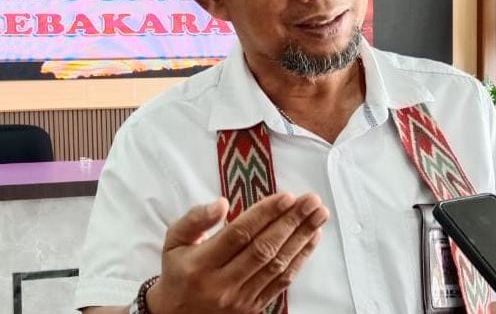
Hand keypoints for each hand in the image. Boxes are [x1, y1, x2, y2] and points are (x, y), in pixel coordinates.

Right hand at [146, 192, 328, 313]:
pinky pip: (281, 282)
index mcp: (201, 264)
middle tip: (311, 201)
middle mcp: (222, 284)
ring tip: (318, 215)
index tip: (287, 196)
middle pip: (263, 249)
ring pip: (277, 266)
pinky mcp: (253, 309)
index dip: (265, 214)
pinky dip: (300, 259)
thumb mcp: (174, 241)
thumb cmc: (178, 272)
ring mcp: (240, 300)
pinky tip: (312, 238)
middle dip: (292, 222)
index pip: (239, 234)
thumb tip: (222, 203)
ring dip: (302, 237)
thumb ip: (195, 219)